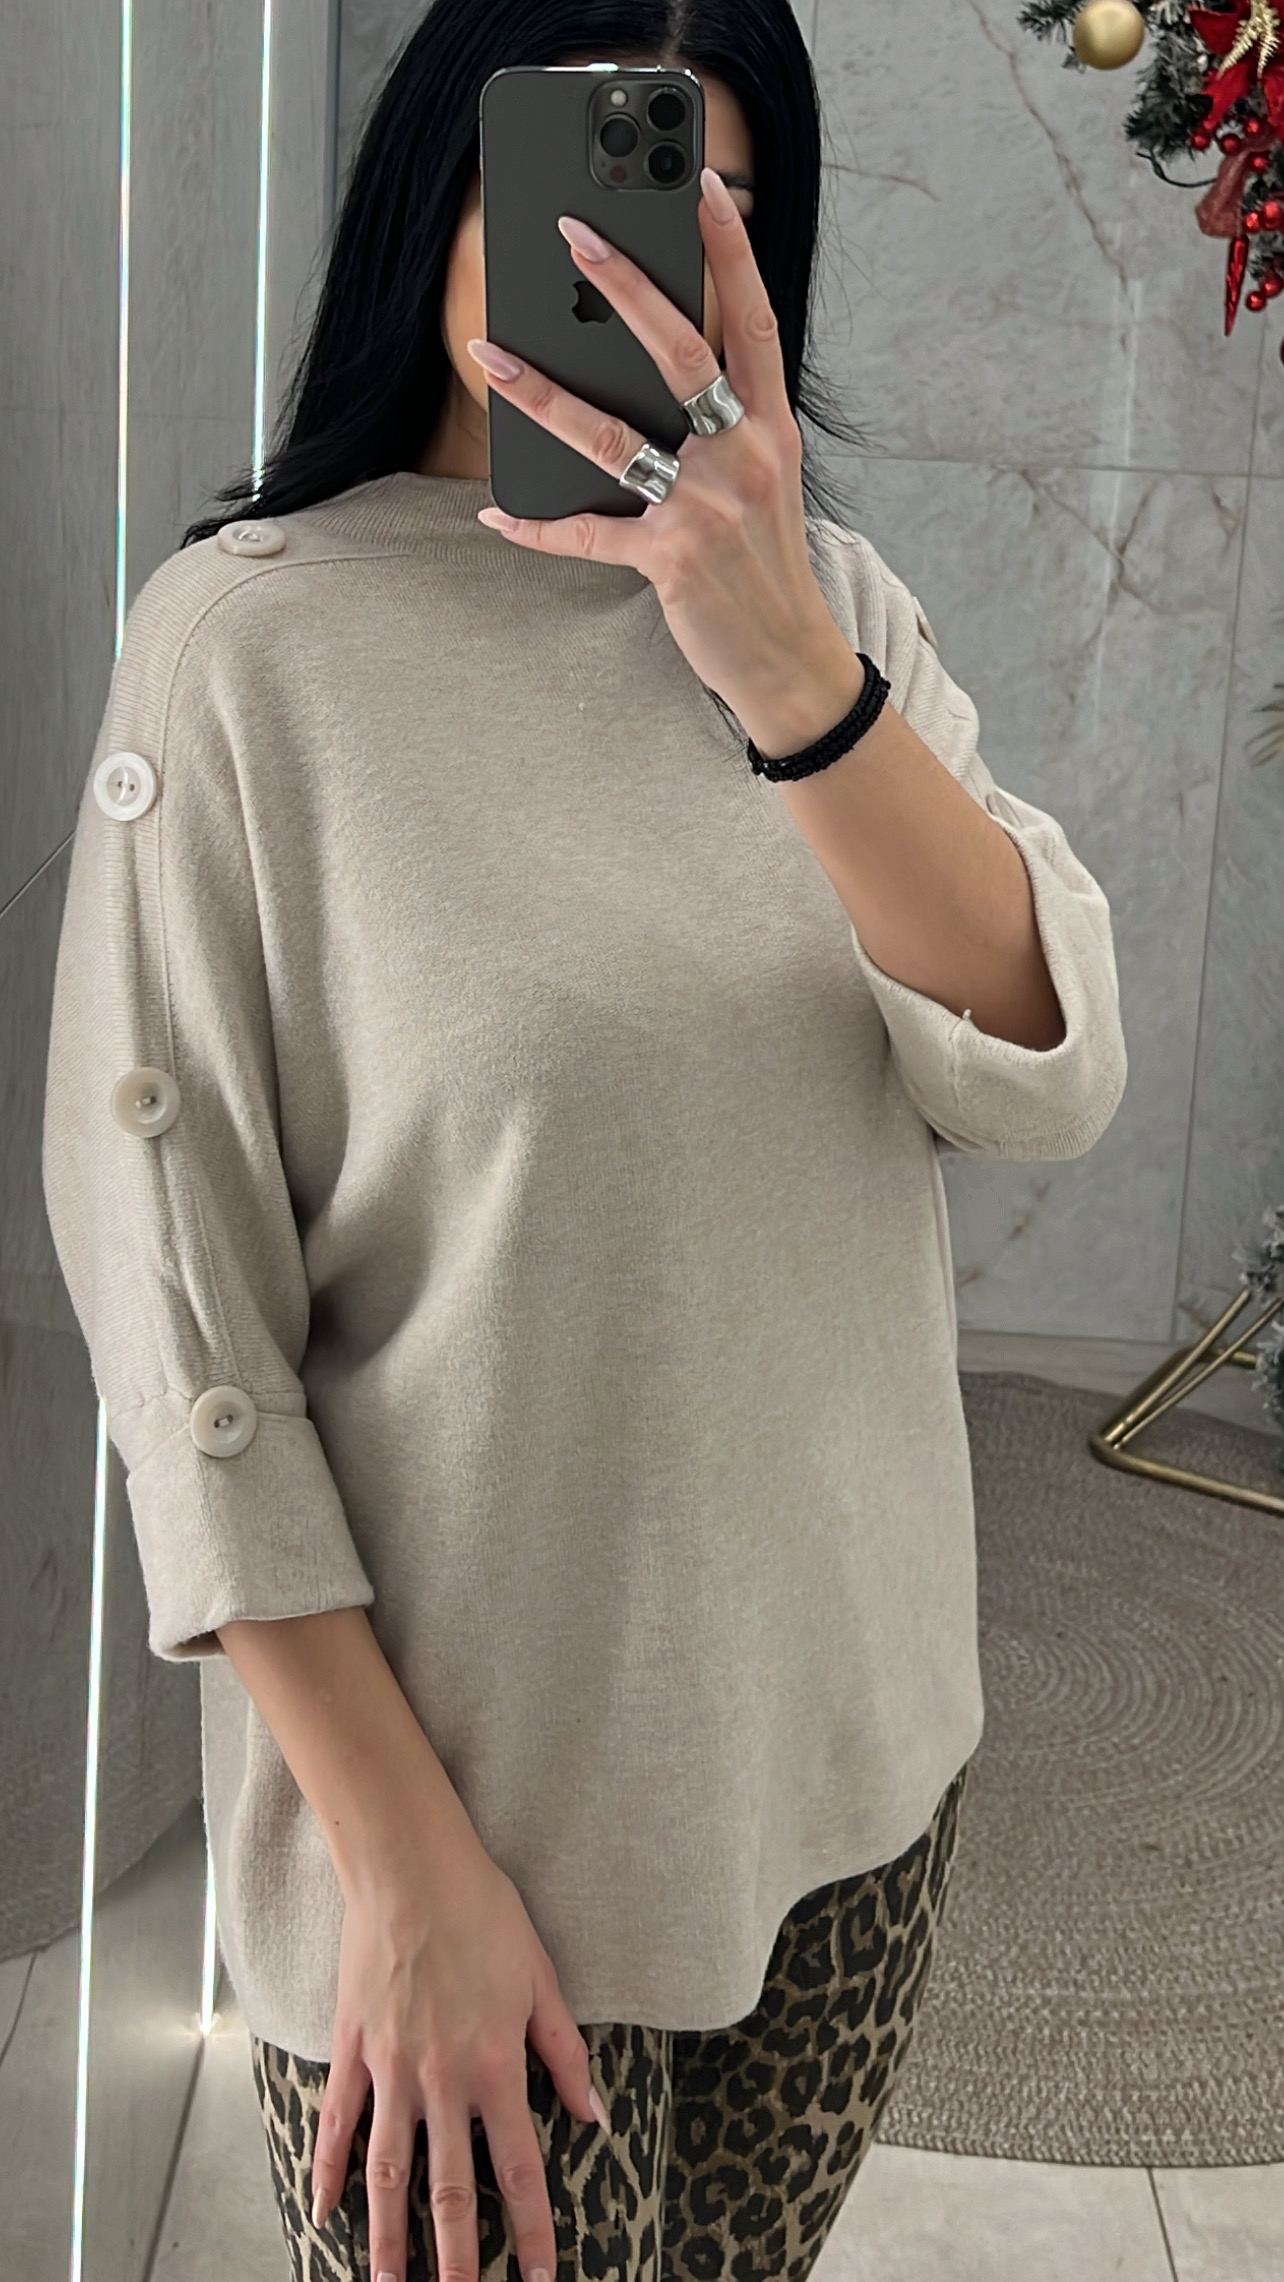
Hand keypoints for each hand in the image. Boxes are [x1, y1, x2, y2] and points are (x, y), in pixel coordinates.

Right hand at [311, 1840, 606, 2281]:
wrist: (411, 1867)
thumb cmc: (483, 1913)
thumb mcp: (541, 1978)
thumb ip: (564, 2052)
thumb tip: (593, 2112)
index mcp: (494, 2064)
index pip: (518, 2167)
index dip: (530, 2230)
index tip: (539, 2277)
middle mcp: (441, 2079)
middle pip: (448, 2187)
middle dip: (455, 2257)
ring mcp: (390, 2067)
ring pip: (388, 2170)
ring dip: (390, 2236)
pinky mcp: (353, 2048)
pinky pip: (338, 2121)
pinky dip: (330, 2170)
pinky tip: (326, 2211)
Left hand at [468, 164, 840, 725]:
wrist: (789, 660)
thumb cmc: (767, 567)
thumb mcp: (764, 483)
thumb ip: (722, 428)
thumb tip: (645, 385)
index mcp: (771, 429)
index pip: (753, 321)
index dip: (731, 250)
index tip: (705, 185)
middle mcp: (743, 456)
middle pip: (679, 354)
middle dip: (623, 287)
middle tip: (574, 233)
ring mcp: (706, 508)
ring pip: (612, 436)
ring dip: (543, 394)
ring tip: (492, 355)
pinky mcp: (670, 559)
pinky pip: (589, 533)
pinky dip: (538, 527)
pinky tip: (499, 512)